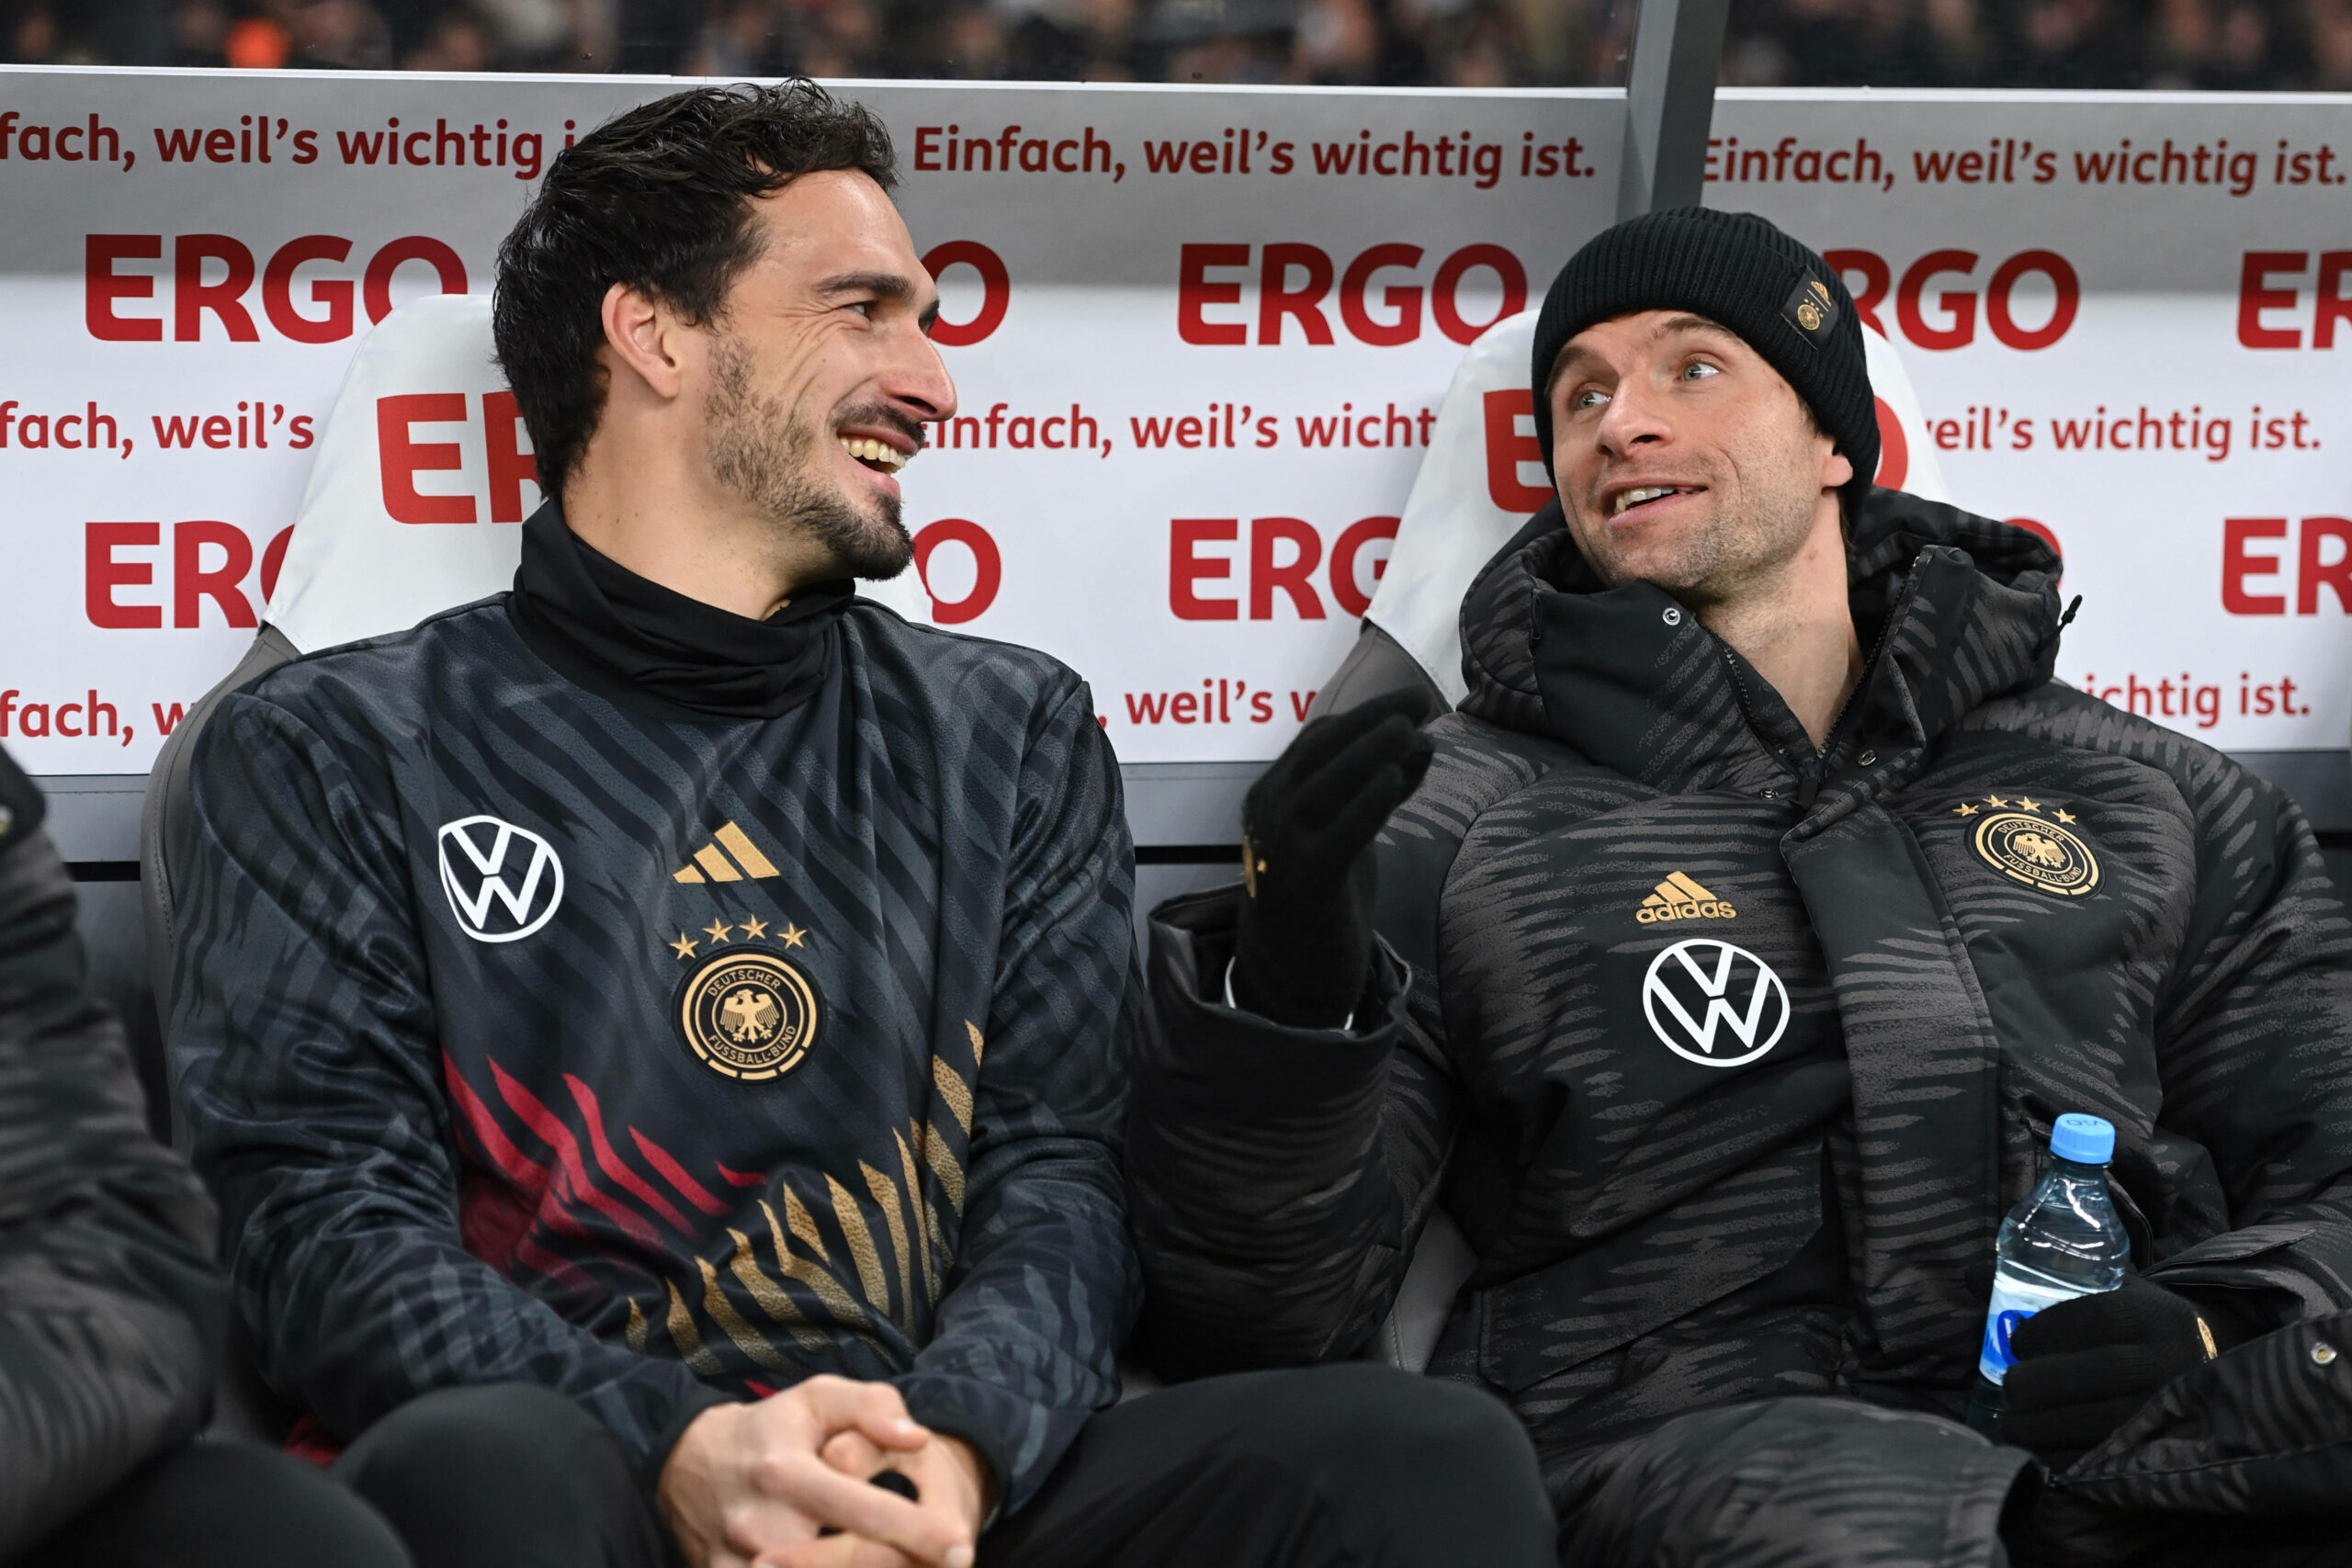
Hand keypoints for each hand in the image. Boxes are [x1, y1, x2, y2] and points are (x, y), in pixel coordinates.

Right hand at [658, 1376, 976, 1567]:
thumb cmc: (770, 1431)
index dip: (915, 1532)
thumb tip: (917, 1438)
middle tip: (954, 1564)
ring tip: (907, 1564)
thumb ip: (872, 1407)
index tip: (961, 1544)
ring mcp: (738, 1563)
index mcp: (786, 1472)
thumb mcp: (817, 1399)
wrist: (688, 1463)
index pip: (860, 1510)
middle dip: (898, 1566)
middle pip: (839, 1564)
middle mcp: (760, 1525)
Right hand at [1230, 690, 1434, 1028]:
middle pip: (1320, 752)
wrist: (1291, 973)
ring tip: (1409, 730)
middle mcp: (1269, 813)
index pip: (1317, 739)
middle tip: (1418, 699)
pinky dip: (1366, 804)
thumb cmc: (1321, 895)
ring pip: (1324, 786)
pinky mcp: (1305, 882)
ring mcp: (1282, 847)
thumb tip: (1422, 743)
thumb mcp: (1348, 833)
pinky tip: (1395, 781)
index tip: (1410, 701)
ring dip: (1368, 753)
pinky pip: (1337, 835)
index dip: (1365, 715)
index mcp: (1274, 795)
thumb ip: (1378, 791)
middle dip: (1371, 719)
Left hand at [2003, 1273, 2219, 1465]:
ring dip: (2036, 1427)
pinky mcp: (2158, 1450)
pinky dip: (2059, 1459)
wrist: (2208, 1366)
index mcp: (2151, 1315)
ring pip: (2091, 1424)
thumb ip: (2042, 1281)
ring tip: (2013, 1422)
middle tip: (2012, 1387)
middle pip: (2087, 1374)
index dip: (2043, 1331)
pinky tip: (2038, 1449)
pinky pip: (2100, 1462)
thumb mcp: (2107, 1291)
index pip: (2091, 1318)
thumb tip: (1969, 1274)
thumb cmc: (2137, 1324)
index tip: (2017, 1343)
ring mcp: (2166, 1409)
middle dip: (2032, 1384)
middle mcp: (2165, 1362)